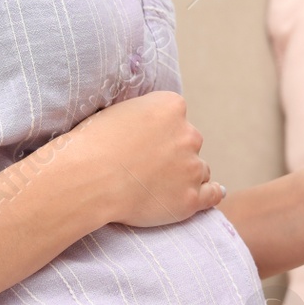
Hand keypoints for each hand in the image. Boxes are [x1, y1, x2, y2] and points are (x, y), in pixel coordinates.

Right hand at [67, 91, 224, 227]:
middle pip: (190, 142)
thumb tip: (155, 124)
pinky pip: (213, 194)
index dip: (160, 130)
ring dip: (186, 175)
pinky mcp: (191, 198)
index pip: (176, 115)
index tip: (146, 141)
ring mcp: (192, 168)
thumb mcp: (118, 111)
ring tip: (159, 186)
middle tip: (147, 166)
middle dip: (174, 152)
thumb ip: (145, 116)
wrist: (88, 178)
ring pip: (199, 169)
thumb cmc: (93, 144)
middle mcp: (189, 134)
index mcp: (171, 106)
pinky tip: (215, 192)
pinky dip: (213, 193)